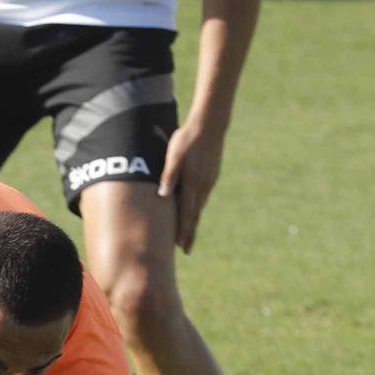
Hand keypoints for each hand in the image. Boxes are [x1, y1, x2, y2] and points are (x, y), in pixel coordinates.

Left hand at [157, 117, 225, 253]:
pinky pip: (202, 197)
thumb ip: (169, 175)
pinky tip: (193, 212)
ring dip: (193, 221)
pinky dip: (197, 209)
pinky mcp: (211, 175)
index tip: (182, 247)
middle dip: (189, 232)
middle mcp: (203, 186)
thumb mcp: (174, 155)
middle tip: (185, 250)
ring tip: (187, 235)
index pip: (187, 213)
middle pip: (195, 215)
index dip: (184, 231)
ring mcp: (209, 181)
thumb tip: (163, 195)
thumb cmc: (187, 139)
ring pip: (199, 206)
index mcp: (193, 183)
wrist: (211, 124)